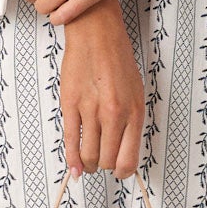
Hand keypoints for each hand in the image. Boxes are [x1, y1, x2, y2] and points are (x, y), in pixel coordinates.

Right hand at [58, 0, 146, 177]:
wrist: (97, 35)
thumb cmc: (118, 61)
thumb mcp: (136, 92)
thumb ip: (131, 122)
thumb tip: (124, 151)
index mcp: (135, 113)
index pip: (129, 159)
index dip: (123, 172)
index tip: (120, 172)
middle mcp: (114, 114)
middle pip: (107, 160)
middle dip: (104, 165)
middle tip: (102, 162)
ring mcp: (91, 110)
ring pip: (89, 154)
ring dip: (89, 164)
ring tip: (89, 162)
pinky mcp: (70, 104)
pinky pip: (71, 139)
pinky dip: (72, 158)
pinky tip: (74, 167)